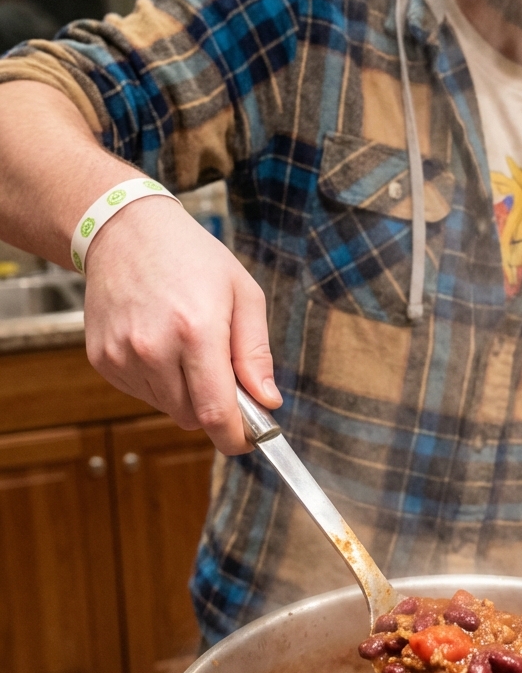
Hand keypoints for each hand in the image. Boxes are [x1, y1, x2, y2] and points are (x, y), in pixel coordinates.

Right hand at [83, 195, 280, 453]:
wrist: (124, 231)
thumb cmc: (192, 258)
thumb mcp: (243, 294)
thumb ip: (256, 353)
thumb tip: (268, 401)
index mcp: (196, 330)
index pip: (215, 412)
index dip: (235, 437)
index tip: (247, 440)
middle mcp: (154, 347)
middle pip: (192, 417)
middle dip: (213, 407)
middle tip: (221, 372)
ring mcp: (122, 355)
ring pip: (166, 408)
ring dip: (184, 393)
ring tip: (186, 346)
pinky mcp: (102, 359)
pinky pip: (140, 393)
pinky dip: (157, 381)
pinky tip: (159, 343)